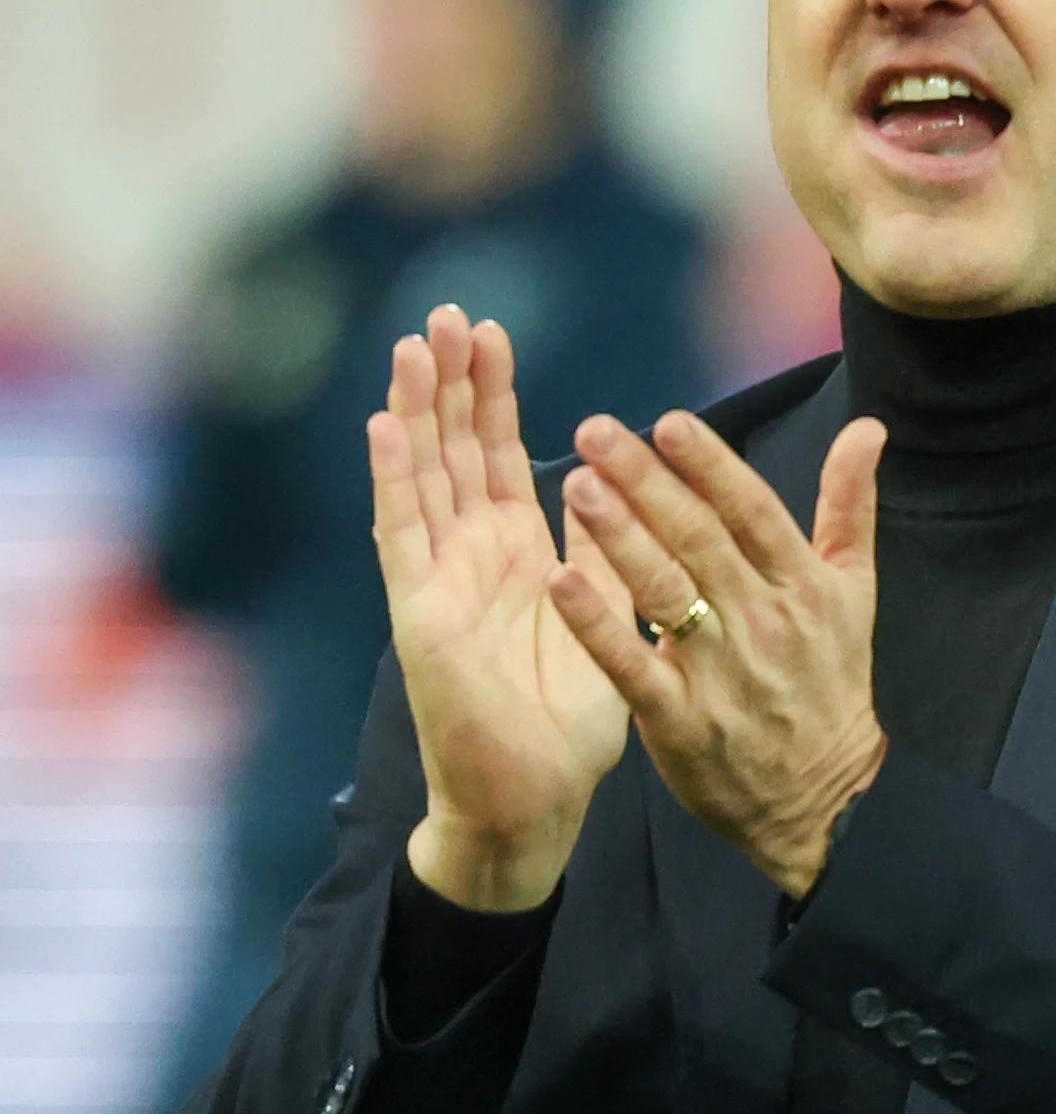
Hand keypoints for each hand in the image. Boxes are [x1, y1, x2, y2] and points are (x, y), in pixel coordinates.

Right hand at [368, 305, 629, 910]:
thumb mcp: (606, 614)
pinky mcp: (419, 614)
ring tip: (413, 344)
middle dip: (450, 382)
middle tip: (447, 313)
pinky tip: (385, 427)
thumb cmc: (569, 723)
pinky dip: (393, 481)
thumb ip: (603, 548)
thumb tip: (612, 480)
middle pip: (453, 450)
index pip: (497, 454)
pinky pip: (402, 537)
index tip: (491, 329)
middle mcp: (470, 557)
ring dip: (416, 411)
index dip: (492, 393)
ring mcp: (438, 581)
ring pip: (422, 478)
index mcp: (518, 552)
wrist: (534, 800)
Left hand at [546, 408, 886, 896]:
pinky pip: (632, 666)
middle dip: (646, 482)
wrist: (823, 797)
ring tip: (578, 484)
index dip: (711, 466)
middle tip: (596, 432)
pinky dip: (597, 626)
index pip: (753, 511)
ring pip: (664, 591)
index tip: (668, 422)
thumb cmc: (830, 683)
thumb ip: (850, 507)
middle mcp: (761, 620)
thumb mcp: (854, 593)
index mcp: (800, 584)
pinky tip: (562, 582)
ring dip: (619, 536)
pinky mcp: (679, 720)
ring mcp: (718, 671)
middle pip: (699, 539)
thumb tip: (868, 427)